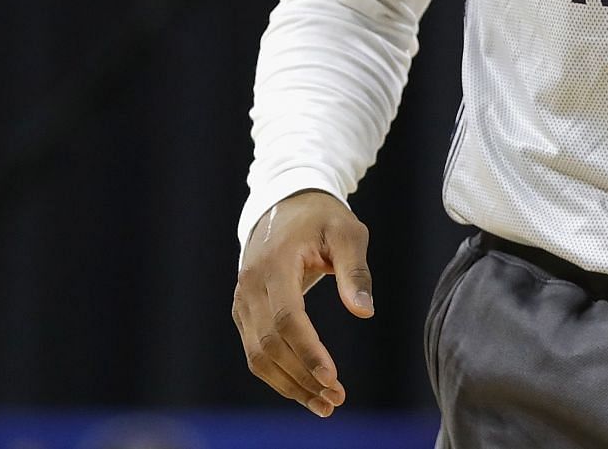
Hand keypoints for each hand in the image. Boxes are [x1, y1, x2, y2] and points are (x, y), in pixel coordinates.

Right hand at [232, 190, 374, 415]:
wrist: (285, 203)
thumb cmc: (322, 217)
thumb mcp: (347, 232)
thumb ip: (355, 270)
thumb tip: (364, 311)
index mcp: (274, 265)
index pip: (286, 318)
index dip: (307, 351)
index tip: (332, 377)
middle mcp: (250, 287)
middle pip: (269, 345)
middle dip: (301, 377)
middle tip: (336, 399)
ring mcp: (242, 301)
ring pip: (257, 355)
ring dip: (289, 384)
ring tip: (324, 404)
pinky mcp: (245, 311)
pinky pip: (255, 350)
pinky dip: (278, 374)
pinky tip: (305, 390)